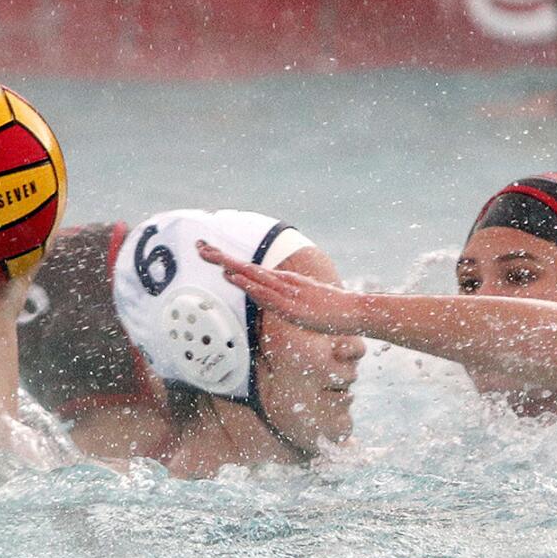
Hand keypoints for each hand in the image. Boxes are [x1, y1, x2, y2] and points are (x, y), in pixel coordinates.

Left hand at [195, 241, 365, 334]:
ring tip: (210, 257)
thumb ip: (294, 302)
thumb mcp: (308, 305)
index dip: (231, 263)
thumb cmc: (335, 311)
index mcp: (286, 282)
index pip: (253, 270)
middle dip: (222, 258)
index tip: (212, 254)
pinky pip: (265, 295)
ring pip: (252, 277)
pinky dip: (248, 285)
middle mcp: (283, 282)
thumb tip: (282, 304)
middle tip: (200, 247)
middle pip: (247, 268)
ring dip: (230, 267)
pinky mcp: (291, 307)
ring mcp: (286, 293)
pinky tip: (235, 278)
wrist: (357, 310)